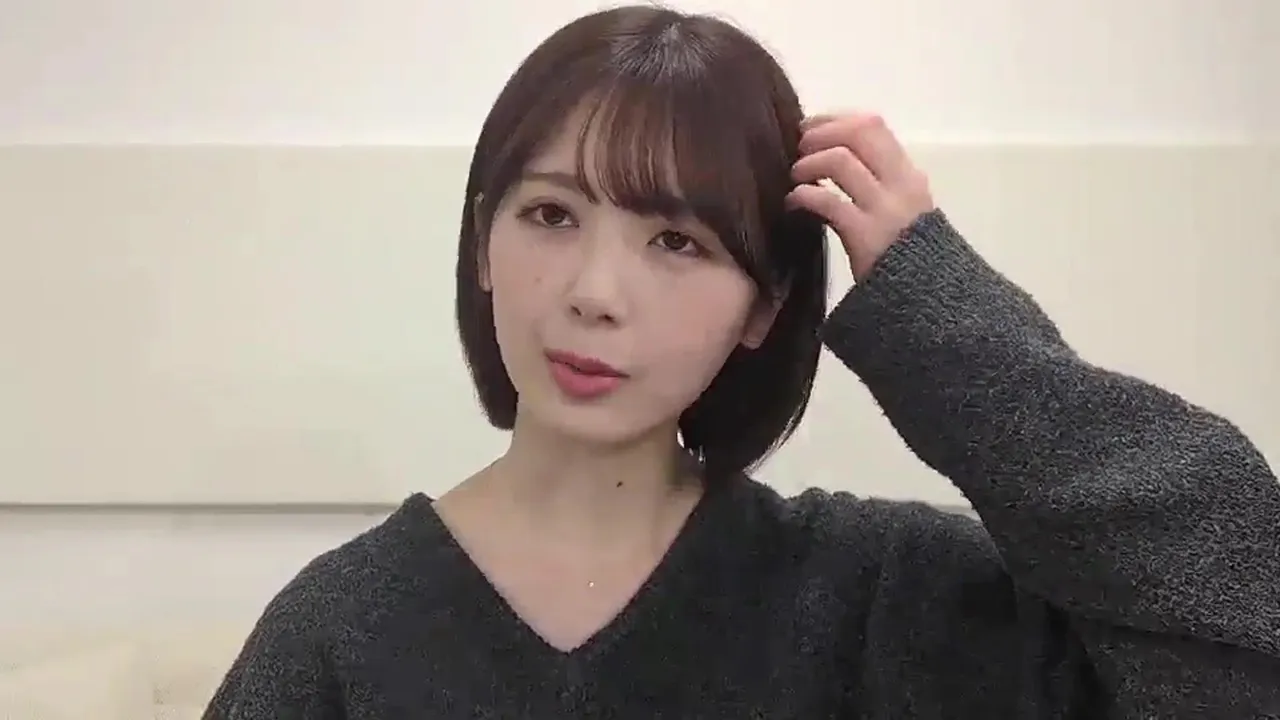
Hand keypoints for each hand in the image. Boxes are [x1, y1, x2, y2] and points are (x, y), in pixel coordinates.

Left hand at [786, 113, 934, 280]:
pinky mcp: (864, 235)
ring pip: (839, 160)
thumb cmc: (909, 259)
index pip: (873, 125)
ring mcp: (884, 209)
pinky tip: (793, 203)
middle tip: (798, 147)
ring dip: (808, 163)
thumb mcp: (904, 212)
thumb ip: (879, 185)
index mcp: (908, 176)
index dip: (834, 119)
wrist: (928, 301)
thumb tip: (833, 159)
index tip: (810, 126)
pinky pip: (827, 200)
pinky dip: (803, 195)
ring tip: (795, 177)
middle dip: (820, 132)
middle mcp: (900, 184)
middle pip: (858, 132)